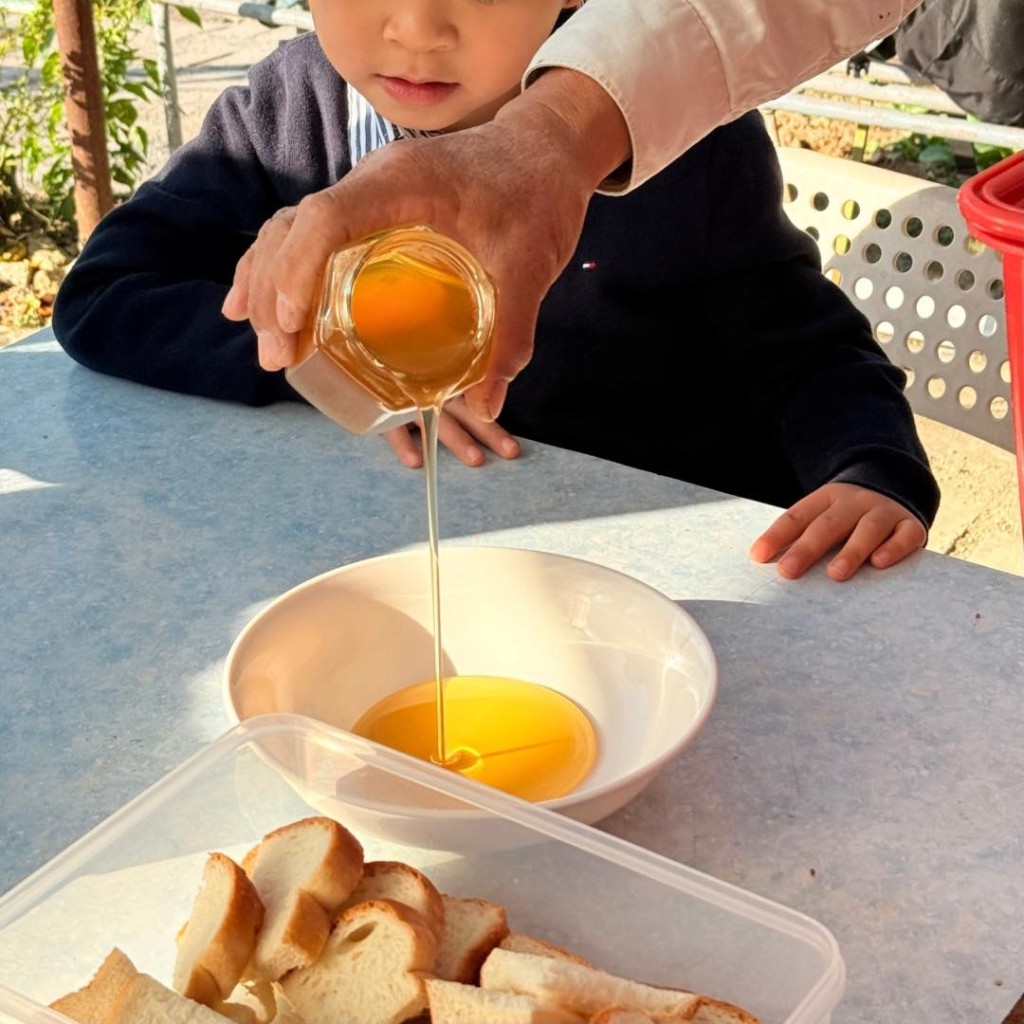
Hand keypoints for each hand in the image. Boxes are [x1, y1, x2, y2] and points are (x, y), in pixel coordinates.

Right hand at [221, 67, 628, 420]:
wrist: (547, 151)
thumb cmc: (539, 197)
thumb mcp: (531, 266)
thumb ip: (512, 333)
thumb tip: (487, 407)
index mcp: (404, 183)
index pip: (326, 217)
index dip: (296, 269)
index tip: (291, 325)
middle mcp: (374, 181)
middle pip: (295, 229)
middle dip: (273, 293)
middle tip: (275, 359)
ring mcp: (368, 193)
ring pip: (293, 230)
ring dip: (268, 283)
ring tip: (266, 346)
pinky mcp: (373, 208)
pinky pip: (310, 234)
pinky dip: (281, 268)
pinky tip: (256, 304)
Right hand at [383, 398, 520, 468]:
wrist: (354, 369)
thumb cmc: (393, 389)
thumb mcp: (421, 397)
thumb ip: (445, 411)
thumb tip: (472, 434)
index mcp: (444, 389)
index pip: (475, 409)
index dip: (494, 430)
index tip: (513, 451)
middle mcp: (430, 392)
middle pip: (464, 412)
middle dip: (486, 433)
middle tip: (508, 451)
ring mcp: (407, 397)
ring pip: (436, 418)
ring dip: (456, 438)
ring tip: (475, 458)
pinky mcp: (381, 405)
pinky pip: (393, 426)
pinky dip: (404, 443)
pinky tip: (415, 461)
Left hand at [749, 482, 926, 580]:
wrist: (895, 486)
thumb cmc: (848, 517)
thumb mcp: (823, 515)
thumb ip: (799, 535)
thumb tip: (763, 560)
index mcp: (825, 499)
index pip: (797, 516)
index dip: (777, 535)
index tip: (758, 557)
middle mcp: (854, 502)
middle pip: (828, 524)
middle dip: (806, 549)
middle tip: (788, 572)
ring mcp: (884, 511)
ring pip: (868, 528)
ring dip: (851, 551)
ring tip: (835, 574)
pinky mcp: (910, 525)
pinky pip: (905, 535)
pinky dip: (894, 548)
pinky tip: (880, 563)